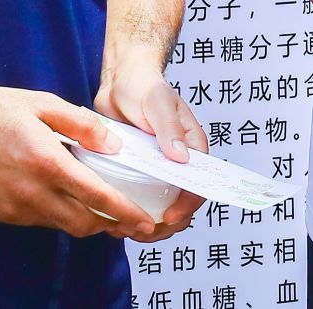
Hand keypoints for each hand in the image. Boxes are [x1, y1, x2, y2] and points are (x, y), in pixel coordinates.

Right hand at [0, 84, 158, 239]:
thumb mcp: (44, 104)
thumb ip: (83, 125)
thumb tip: (114, 145)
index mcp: (47, 162)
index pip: (97, 198)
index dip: (125, 213)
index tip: (145, 223)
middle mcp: (31, 192)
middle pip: (83, 223)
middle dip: (109, 225)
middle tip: (128, 219)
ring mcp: (13, 208)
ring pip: (60, 225)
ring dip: (83, 220)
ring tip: (98, 205)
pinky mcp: (0, 214)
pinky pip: (38, 221)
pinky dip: (56, 213)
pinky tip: (60, 195)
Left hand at [94, 58, 207, 240]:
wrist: (118, 82)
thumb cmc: (143, 86)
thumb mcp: (157, 102)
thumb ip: (169, 128)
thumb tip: (181, 157)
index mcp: (191, 146)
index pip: (199, 184)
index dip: (187, 205)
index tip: (170, 216)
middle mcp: (176, 162)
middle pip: (181, 205)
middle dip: (166, 225)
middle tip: (143, 230)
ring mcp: (156, 170)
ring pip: (159, 209)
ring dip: (146, 225)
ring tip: (125, 228)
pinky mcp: (137, 173)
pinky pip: (138, 202)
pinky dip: (128, 214)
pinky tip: (113, 219)